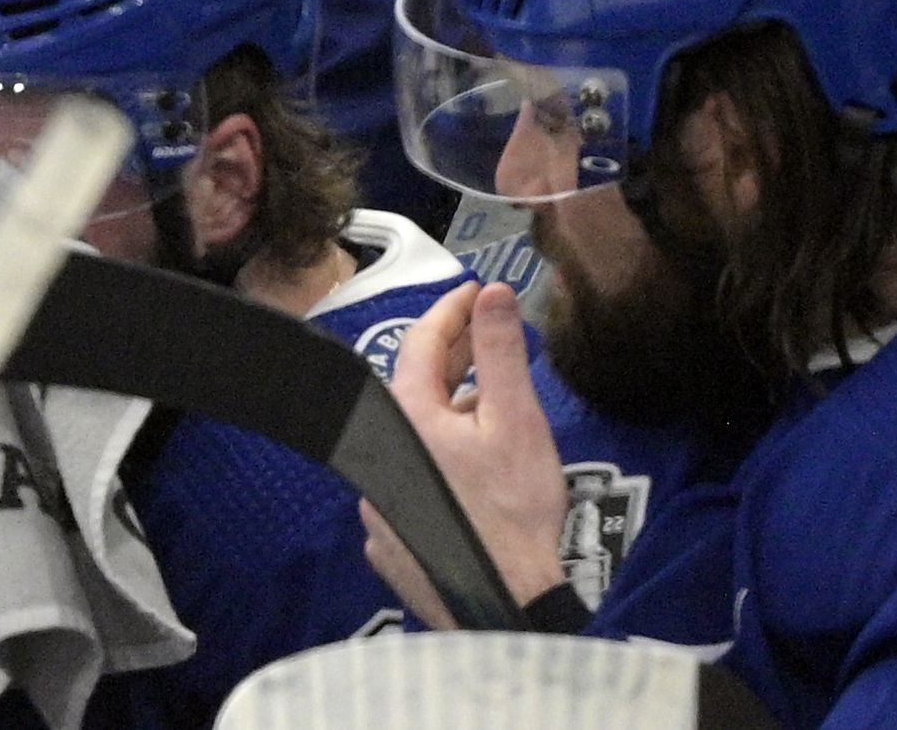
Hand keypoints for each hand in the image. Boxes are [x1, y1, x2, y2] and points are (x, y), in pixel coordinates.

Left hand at [355, 281, 570, 620]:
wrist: (505, 603)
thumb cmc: (515, 513)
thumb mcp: (517, 419)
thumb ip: (501, 352)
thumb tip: (492, 295)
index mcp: (407, 418)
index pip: (420, 343)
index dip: (451, 311)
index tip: (476, 293)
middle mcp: (380, 456)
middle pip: (414, 389)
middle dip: (452, 357)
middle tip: (487, 335)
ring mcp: (379, 503)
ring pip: (413, 439)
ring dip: (447, 414)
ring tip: (489, 400)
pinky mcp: (389, 540)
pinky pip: (411, 482)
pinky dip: (438, 463)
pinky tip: (469, 468)